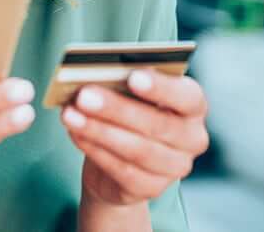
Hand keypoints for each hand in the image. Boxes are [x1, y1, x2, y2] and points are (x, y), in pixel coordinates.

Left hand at [60, 69, 208, 206]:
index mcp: (193, 104)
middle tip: (84, 95)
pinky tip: (74, 133)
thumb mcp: (127, 89)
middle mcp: (192, 138)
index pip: (187, 96)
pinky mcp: (152, 188)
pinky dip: (94, 149)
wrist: (118, 155)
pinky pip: (122, 170)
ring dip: (99, 130)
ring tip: (70, 115)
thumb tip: (92, 75)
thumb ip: (119, 80)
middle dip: (116, 108)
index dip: (161, 87)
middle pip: (157, 124)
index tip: (133, 75)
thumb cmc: (127, 106)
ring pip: (137, 150)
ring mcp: (175, 167)